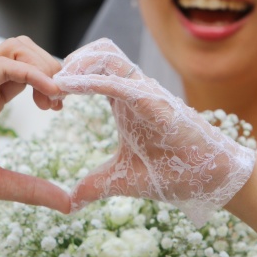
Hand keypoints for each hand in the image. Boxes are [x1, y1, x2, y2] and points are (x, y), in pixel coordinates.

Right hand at [0, 37, 68, 220]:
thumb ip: (30, 188)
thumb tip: (66, 204)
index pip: (28, 72)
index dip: (53, 81)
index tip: (60, 107)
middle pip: (25, 50)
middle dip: (53, 66)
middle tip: (60, 99)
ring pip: (15, 47)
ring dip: (44, 64)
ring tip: (54, 96)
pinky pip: (3, 65)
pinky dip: (32, 72)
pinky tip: (48, 93)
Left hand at [54, 39, 254, 225]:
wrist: (212, 180)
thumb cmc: (174, 172)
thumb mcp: (121, 179)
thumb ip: (94, 185)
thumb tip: (70, 203)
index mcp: (123, 99)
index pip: (90, 70)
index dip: (66, 78)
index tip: (46, 101)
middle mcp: (133, 88)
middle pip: (96, 53)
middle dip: (67, 63)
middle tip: (45, 86)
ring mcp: (145, 91)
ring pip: (106, 56)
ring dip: (76, 65)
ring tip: (54, 85)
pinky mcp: (154, 101)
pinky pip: (118, 81)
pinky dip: (91, 81)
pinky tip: (68, 89)